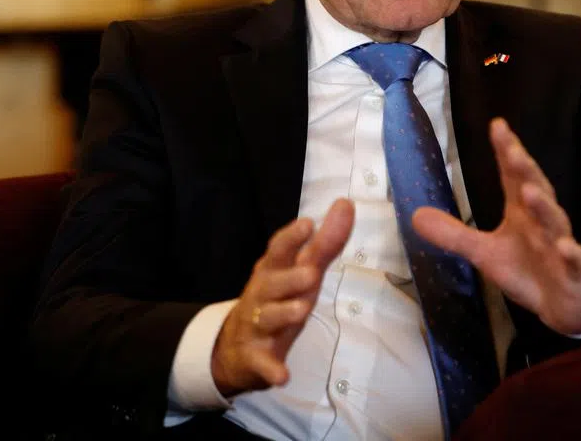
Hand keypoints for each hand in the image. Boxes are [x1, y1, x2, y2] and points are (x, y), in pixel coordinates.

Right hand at [211, 199, 353, 395]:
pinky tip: (282, 376)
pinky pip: (262, 364)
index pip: (278, 251)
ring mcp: (257, 326)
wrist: (235, 347)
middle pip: (272, 283)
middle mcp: (262, 295)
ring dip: (283, 314)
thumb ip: (324, 242)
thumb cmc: (277, 299)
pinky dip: (271, 370)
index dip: (291, 237)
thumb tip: (346, 204)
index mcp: (272, 271)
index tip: (307, 223)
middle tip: (311, 273)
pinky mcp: (255, 357)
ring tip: (301, 310)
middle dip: (289, 278)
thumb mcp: (300, 271)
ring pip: (268, 318)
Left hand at [412, 118, 580, 334]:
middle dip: (525, 170)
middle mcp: (543, 222)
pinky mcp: (573, 273)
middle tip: (512, 150)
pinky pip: (574, 261)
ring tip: (531, 191)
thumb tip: (415, 215)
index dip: (506, 151)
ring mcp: (560, 246)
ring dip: (544, 207)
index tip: (497, 125)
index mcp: (522, 212)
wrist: (565, 304)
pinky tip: (566, 246)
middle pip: (536, 190)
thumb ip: (454, 233)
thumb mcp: (485, 253)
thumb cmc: (528, 270)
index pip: (513, 177)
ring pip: (555, 222)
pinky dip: (571, 254)